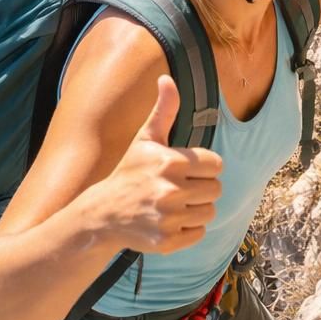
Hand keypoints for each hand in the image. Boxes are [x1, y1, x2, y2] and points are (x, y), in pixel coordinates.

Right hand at [102, 77, 221, 254]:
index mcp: (170, 162)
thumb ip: (164, 109)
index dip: (204, 167)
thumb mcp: (146, 139)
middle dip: (202, 188)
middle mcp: (170, 191)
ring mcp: (168, 218)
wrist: (104, 214)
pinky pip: (199, 233)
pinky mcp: (167, 241)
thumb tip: (166, 78)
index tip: (188, 169)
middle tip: (182, 188)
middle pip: (216, 189)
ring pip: (210, 212)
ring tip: (177, 204)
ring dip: (197, 209)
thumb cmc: (130, 172)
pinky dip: (190, 229)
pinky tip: (172, 221)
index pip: (216, 165)